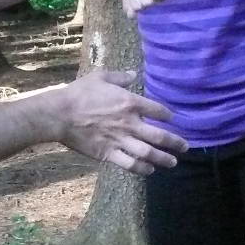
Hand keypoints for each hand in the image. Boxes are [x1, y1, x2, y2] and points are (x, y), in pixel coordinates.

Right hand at [51, 70, 187, 174]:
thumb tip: (133, 74)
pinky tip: (149, 170)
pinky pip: (130, 164)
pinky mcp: (109, 154)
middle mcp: (129, 123)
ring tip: (173, 162)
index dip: (168, 115)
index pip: (158, 110)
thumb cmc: (79, 93)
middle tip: (185, 147)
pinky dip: (142, 169)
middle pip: (159, 136)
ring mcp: (120, 140)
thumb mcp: (100, 77)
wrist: (60, 114)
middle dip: (176, 142)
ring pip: (148, 153)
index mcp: (129, 102)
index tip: (172, 118)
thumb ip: (119, 77)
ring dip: (164, 159)